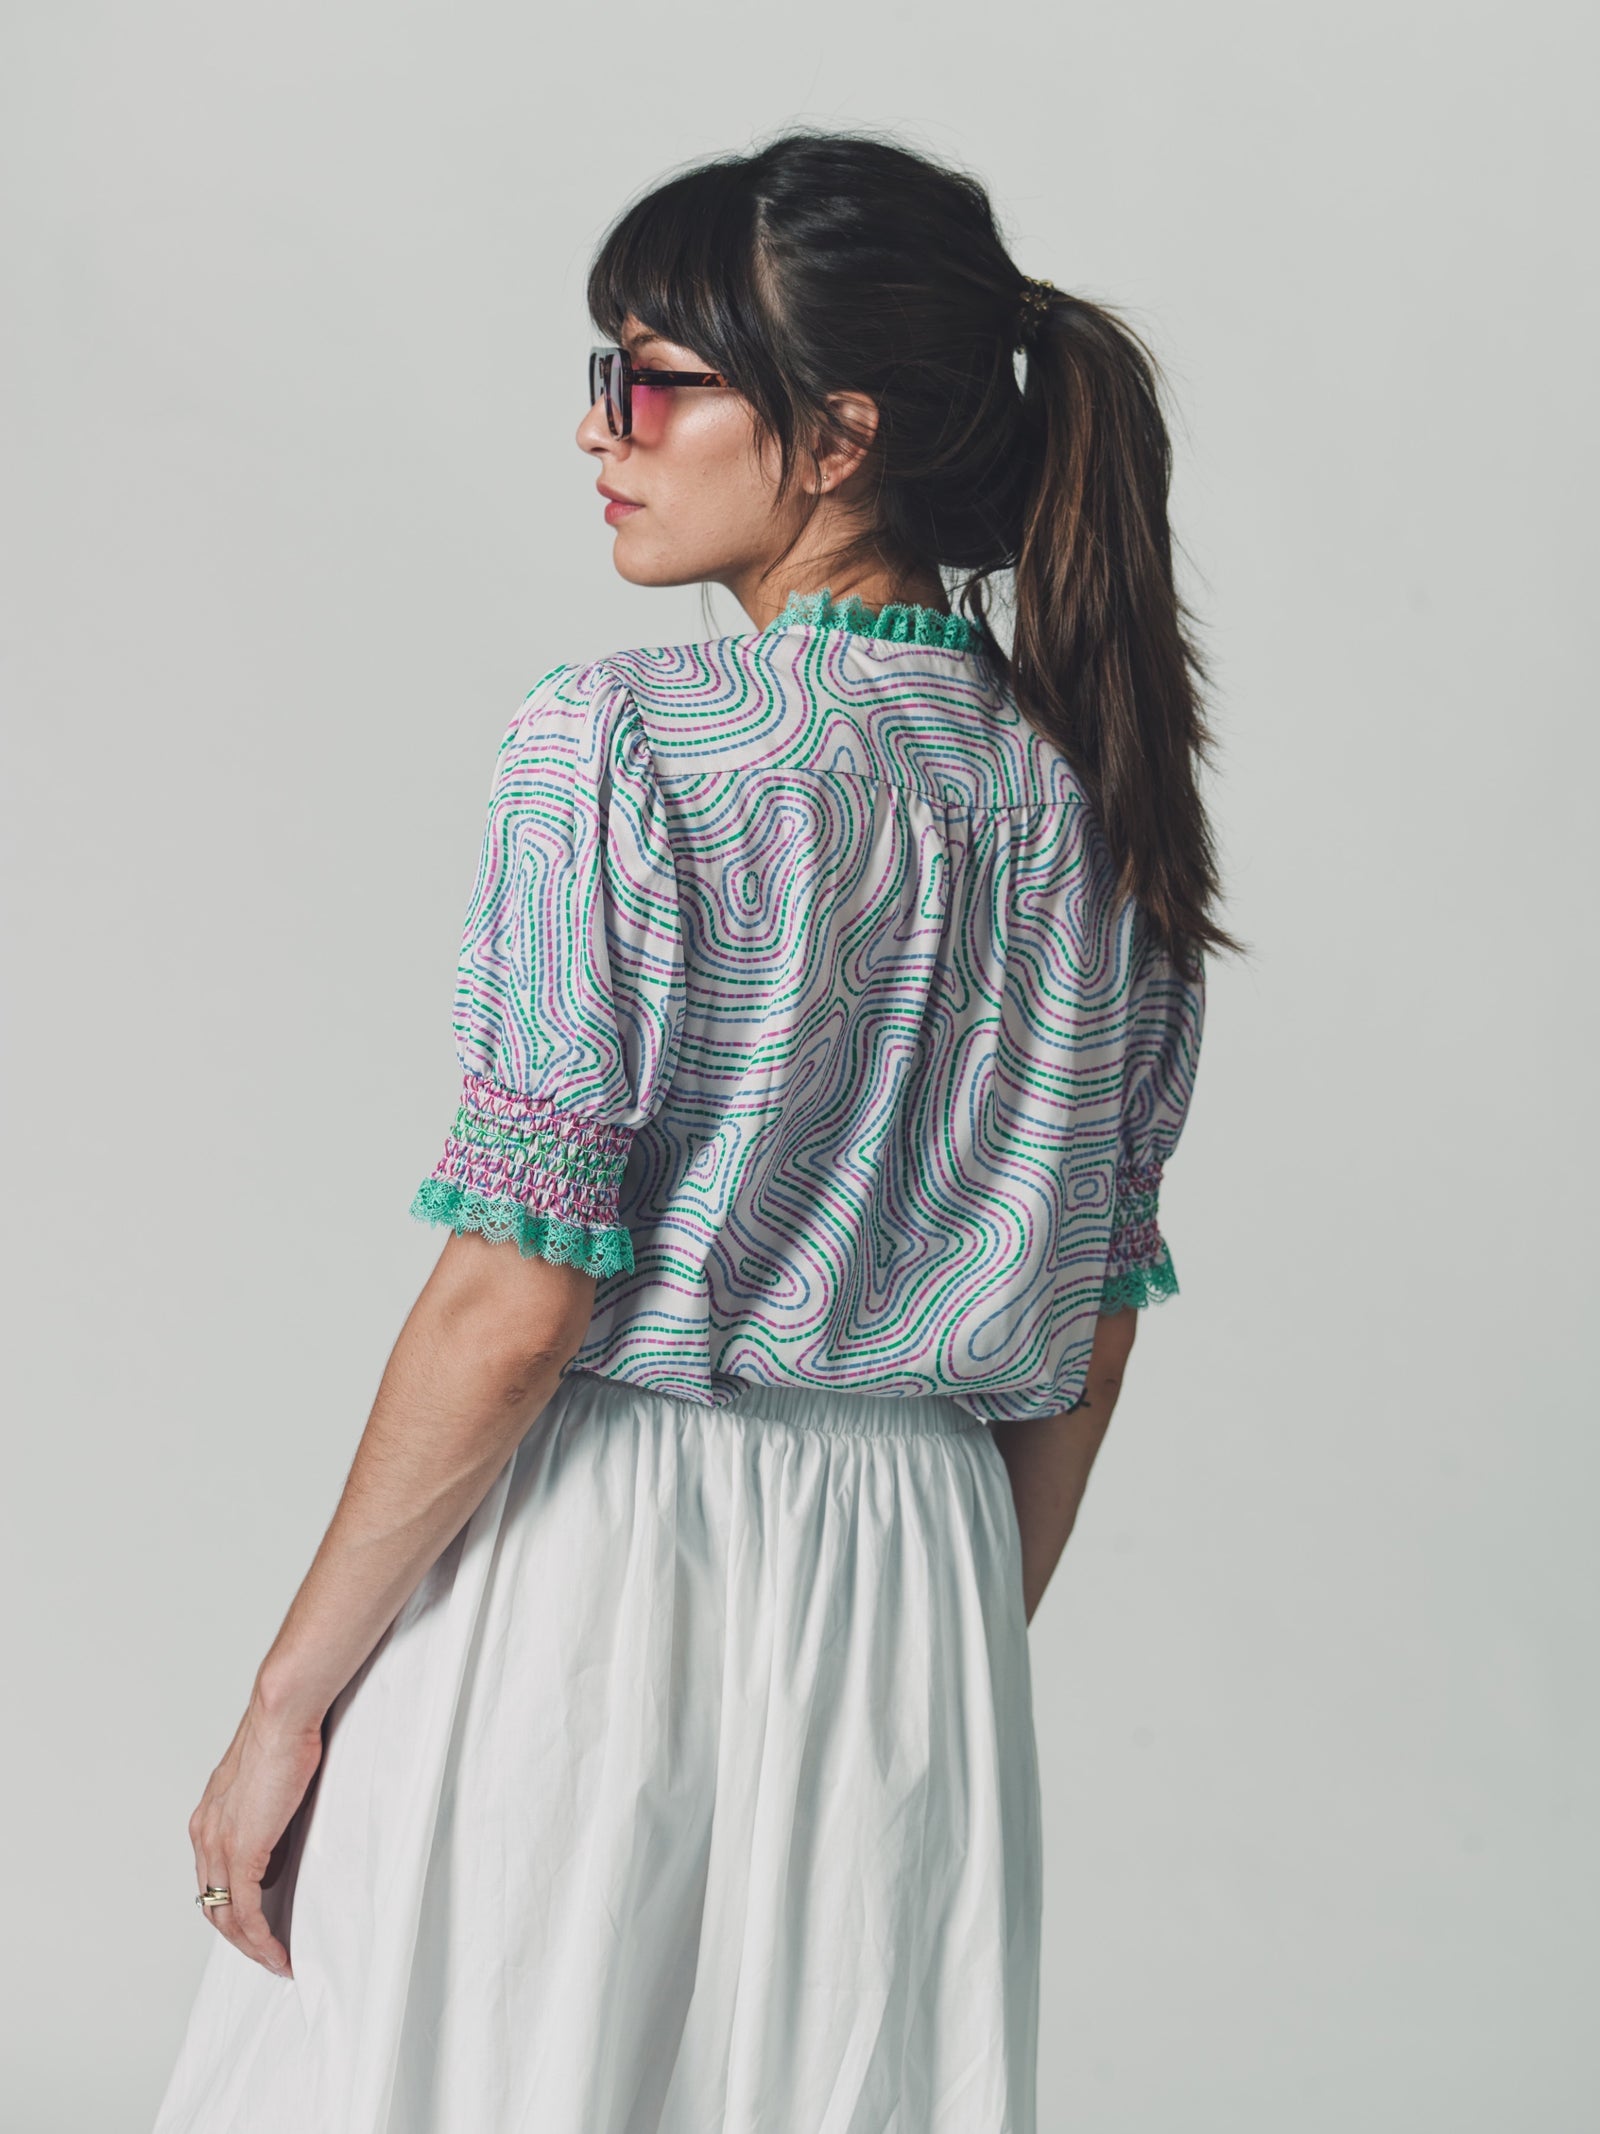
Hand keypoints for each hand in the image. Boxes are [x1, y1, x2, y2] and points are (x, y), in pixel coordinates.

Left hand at [188, 1693, 323, 1977]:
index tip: (257, 1926)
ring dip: (251, 1946)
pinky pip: (245, 1912)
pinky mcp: (241, 1851)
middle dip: (239, 1938)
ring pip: (225, 1917)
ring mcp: (219, 1844)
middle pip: (213, 1906)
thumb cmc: (284, 1731)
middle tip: (268, 1953)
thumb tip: (277, 1847)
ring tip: (276, 1960)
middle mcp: (205, 1834)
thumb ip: (265, 1815)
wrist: (282, 1713)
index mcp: (209, 1817)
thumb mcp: (267, 1782)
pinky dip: (260, 1940)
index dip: (232, 1909)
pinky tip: (277, 1952)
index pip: (212, 1880)